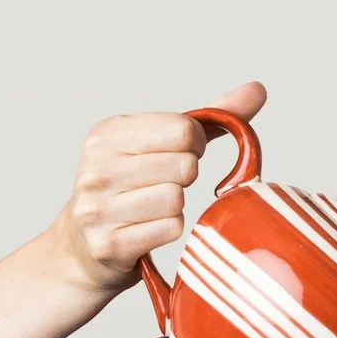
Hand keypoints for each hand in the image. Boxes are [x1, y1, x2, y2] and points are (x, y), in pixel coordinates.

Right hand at [48, 80, 267, 294]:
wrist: (80, 248)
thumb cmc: (129, 190)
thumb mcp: (157, 145)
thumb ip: (208, 119)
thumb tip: (256, 90)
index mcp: (107, 134)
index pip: (183, 129)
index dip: (194, 145)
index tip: (179, 154)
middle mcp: (97, 167)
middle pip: (184, 166)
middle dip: (186, 178)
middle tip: (163, 185)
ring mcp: (99, 207)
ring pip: (177, 199)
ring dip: (176, 207)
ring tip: (152, 209)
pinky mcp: (109, 243)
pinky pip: (171, 229)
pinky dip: (169, 231)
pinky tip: (148, 230)